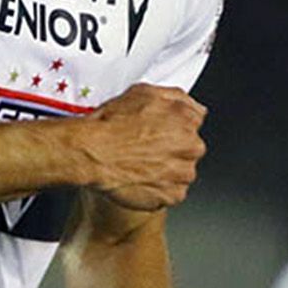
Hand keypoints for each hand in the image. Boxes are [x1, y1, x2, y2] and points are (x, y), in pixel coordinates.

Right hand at [80, 84, 206, 209]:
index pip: (194, 123)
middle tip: (146, 148)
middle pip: (190, 149)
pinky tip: (141, 178)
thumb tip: (191, 104)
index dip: (174, 126)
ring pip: (181, 172)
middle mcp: (190, 148)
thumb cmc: (112, 124)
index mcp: (187, 121)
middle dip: (173, 149)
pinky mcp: (171, 196)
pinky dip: (158, 189)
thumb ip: (176, 97)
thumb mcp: (144, 92)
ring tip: (141, 164)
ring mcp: (182, 174)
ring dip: (167, 171)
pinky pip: (171, 193)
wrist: (93, 153)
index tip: (160, 131)